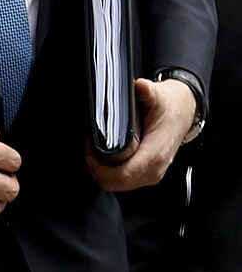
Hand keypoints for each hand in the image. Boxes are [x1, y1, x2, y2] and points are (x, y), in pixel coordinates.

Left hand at [86, 77, 195, 191]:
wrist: (183, 111)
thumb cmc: (170, 106)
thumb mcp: (159, 95)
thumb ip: (148, 91)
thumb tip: (141, 86)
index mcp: (155, 153)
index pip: (123, 175)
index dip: (101, 167)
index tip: (89, 150)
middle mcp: (155, 168)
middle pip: (117, 184)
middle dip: (97, 170)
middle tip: (88, 150)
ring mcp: (152, 173)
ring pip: (120, 185)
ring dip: (103, 173)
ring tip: (94, 152)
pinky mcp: (149, 173)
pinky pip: (126, 182)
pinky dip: (111, 173)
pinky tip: (105, 157)